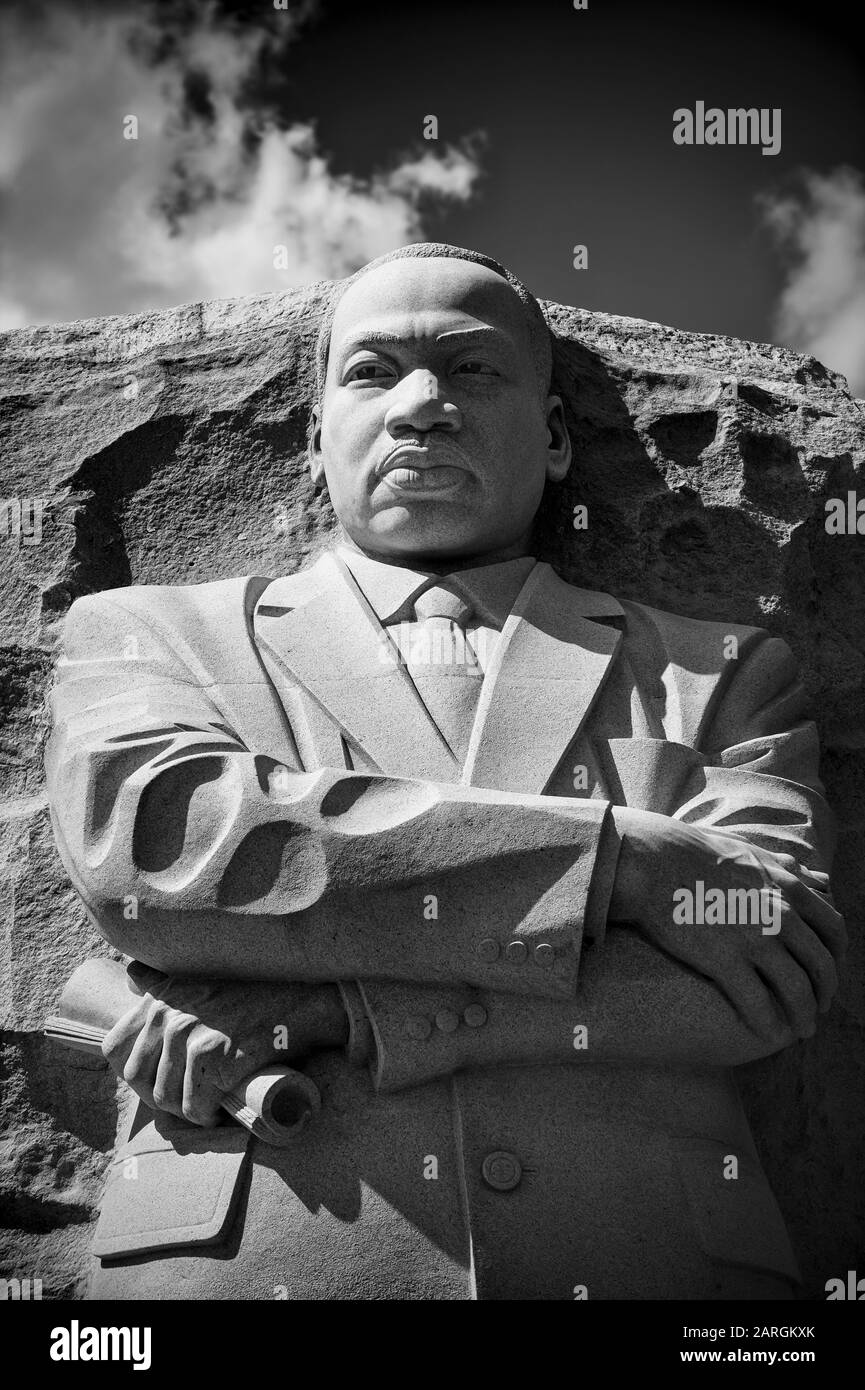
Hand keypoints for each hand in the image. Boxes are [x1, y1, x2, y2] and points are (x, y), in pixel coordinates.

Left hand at [101, 970, 347, 1125]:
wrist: (302, 1002)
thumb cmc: (255, 996)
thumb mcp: (199, 978)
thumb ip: (161, 979)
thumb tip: (131, 973)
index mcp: (158, 998)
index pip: (114, 1049)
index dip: (134, 1074)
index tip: (160, 1082)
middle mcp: (168, 1014)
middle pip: (138, 1080)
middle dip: (160, 1097)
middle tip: (189, 1099)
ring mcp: (190, 1035)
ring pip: (166, 1099)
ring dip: (188, 1111)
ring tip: (210, 1105)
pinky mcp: (214, 1058)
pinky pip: (195, 1108)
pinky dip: (207, 1119)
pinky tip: (222, 1112)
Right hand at [609, 808, 845, 1040]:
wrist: (654, 861)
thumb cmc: (696, 852)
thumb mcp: (752, 851)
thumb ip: (788, 868)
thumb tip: (818, 878)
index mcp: (789, 888)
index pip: (834, 930)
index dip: (838, 957)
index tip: (828, 972)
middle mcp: (780, 915)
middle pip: (821, 965)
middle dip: (825, 993)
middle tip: (818, 1009)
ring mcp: (754, 939)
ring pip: (796, 990)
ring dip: (804, 1016)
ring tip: (801, 1031)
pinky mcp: (724, 960)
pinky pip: (757, 1002)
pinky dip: (768, 1024)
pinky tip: (768, 1034)